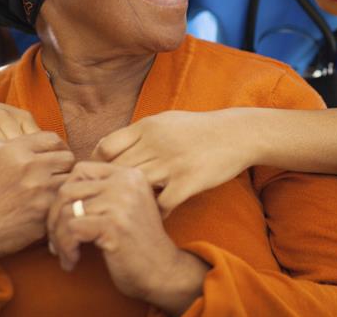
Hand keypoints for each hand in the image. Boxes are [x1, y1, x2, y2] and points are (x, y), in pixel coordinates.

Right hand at [0, 131, 73, 274]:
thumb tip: (30, 143)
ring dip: (63, 188)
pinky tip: (47, 211)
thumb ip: (10, 148)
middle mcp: (28, 165)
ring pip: (69, 180)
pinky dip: (58, 206)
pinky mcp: (43, 212)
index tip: (54, 159)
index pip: (53, 139)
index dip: (56, 149)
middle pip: (68, 158)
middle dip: (64, 168)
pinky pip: (63, 202)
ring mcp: (38, 189)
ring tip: (52, 195)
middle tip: (56, 179)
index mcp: (12, 149)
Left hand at [47, 162, 207, 313]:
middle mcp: (126, 182)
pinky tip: (72, 261)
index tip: (65, 219)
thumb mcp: (125, 207)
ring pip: (66, 211)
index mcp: (129, 174)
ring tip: (65, 254)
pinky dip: (65, 249)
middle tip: (57, 241)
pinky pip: (71, 230)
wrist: (162, 271)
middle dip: (54, 218)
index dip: (64, 195)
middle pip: (67, 189)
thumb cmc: (137, 243)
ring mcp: (120, 202)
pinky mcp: (113, 224)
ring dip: (58, 238)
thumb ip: (102, 193)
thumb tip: (57, 193)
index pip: (80, 170)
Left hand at [92, 109, 256, 216]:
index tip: (102, 178)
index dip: (99, 166)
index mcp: (147, 126)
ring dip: (132, 201)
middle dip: (111, 187)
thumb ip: (138, 133)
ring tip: (131, 210)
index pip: (106, 147)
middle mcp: (156, 143)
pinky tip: (157, 215)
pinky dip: (157, 212)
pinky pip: (161, 204)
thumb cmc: (198, 129)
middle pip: (118, 170)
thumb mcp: (166, 121)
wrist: (237, 134)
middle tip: (110, 201)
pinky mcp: (188, 181)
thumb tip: (108, 148)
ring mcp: (172, 163)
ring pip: (136, 187)